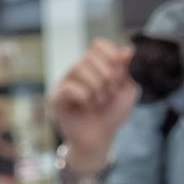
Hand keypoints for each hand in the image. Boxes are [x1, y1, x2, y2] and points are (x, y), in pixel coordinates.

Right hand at [49, 39, 137, 171]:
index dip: (111, 56)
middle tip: (109, 93)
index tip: (120, 74)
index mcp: (95, 65)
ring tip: (98, 101)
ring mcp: (65, 82)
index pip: (98, 45)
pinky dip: (83, 96)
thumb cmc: (112, 114)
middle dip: (106, 75)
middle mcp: (78, 70)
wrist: (100, 138)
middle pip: (89, 55)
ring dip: (96, 87)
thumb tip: (128, 50)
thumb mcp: (128, 90)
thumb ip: (129, 69)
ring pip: (78, 68)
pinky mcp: (55, 97)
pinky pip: (68, 87)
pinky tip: (84, 105)